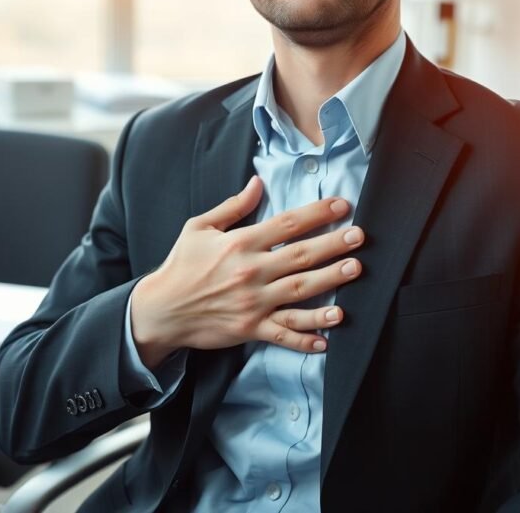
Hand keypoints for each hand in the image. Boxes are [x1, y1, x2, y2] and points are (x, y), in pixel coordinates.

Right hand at [130, 175, 364, 367]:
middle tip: (359, 236)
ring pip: (300, 292)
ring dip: (330, 281)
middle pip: (300, 256)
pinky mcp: (250, 329)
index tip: (342, 206)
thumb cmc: (181, 266)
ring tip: (355, 270)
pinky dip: (305, 337)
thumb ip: (233, 207)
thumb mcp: (199, 228)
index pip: (286, 225)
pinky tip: (329, 336)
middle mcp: (251, 272)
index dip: (317, 214)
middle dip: (333, 244)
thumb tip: (258, 182)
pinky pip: (284, 334)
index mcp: (240, 244)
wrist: (160, 311)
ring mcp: (253, 303)